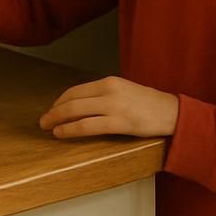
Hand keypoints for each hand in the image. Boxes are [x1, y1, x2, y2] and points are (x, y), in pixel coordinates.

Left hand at [40, 77, 179, 139]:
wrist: (172, 112)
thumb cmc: (149, 104)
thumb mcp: (125, 91)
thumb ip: (105, 95)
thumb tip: (82, 106)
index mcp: (110, 82)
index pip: (76, 90)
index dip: (59, 101)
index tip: (52, 110)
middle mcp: (110, 90)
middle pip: (72, 100)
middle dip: (53, 111)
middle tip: (43, 121)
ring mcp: (114, 106)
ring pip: (76, 111)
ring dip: (57, 120)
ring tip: (48, 128)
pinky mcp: (119, 122)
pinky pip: (87, 126)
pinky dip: (70, 129)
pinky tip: (61, 133)